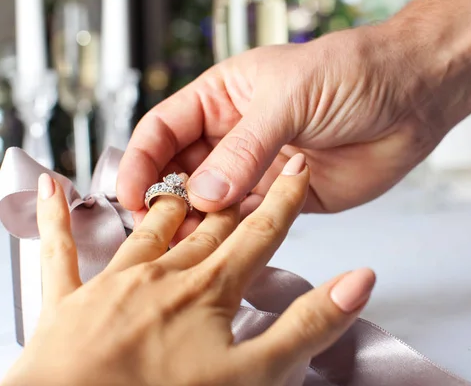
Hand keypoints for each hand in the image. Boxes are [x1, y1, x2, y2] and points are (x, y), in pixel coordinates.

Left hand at [3, 154, 375, 385]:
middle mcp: (163, 273)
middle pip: (208, 224)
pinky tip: (52, 186)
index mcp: (209, 288)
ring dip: (169, 202)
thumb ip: (309, 322)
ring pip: (149, 229)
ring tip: (183, 180)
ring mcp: (113, 283)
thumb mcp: (256, 373)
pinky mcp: (68, 302)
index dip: (283, 199)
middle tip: (251, 165)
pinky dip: (55, 217)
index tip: (298, 168)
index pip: (259, 231)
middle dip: (235, 194)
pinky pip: (60, 250)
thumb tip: (359, 280)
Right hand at [117, 25, 438, 228]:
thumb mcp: (291, 96)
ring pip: (212, 203)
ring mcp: (261, 169)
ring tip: (185, 247)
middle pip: (181, 171)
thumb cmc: (355, 73)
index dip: (143, 161)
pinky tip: (222, 249)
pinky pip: (250, 222)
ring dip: (197, 225)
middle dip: (165, 200)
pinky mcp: (287, 199)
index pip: (164, 129)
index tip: (131, 194)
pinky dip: (233, 237)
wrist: (413, 97)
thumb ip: (246, 147)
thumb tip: (204, 192)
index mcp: (224, 98)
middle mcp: (236, 135)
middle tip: (155, 231)